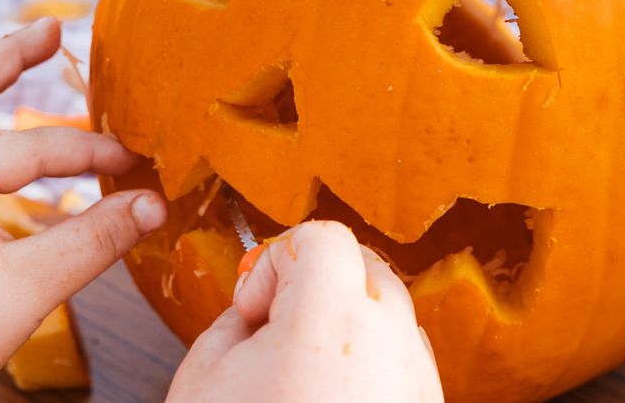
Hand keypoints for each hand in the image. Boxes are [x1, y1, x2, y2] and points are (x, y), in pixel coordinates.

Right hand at [166, 221, 443, 402]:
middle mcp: (390, 346)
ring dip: (349, 327)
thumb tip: (263, 303)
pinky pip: (406, 366)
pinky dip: (371, 369)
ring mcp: (419, 385)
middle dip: (318, 287)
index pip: (323, 238)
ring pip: (392, 316)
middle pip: (366, 268)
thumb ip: (237, 317)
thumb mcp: (204, 375)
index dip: (277, 262)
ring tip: (301, 382)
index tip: (255, 308)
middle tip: (273, 337)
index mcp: (330, 322)